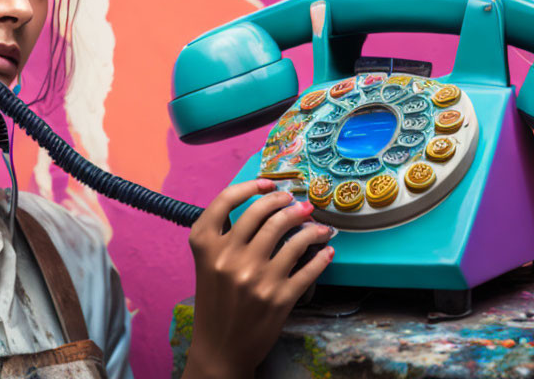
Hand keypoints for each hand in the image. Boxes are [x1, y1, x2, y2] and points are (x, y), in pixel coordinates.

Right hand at [182, 178, 334, 378]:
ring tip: (316, 225)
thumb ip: (225, 237)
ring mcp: (256, 278)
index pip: (226, 200)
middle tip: (298, 203)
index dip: (250, 186)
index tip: (268, 184)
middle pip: (265, 214)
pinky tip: (327, 250)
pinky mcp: (279, 297)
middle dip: (287, 203)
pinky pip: (309, 267)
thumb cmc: (215, 302)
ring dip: (310, 226)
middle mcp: (230, 258)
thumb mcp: (208, 264)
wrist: (219, 348)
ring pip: (292, 236)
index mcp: (206, 247)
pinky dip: (322, 255)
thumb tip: (265, 207)